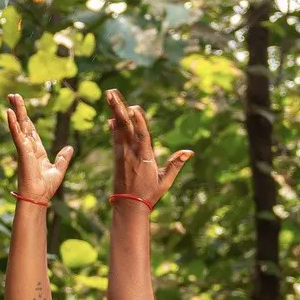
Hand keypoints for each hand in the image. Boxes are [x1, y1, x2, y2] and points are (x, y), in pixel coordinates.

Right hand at [5, 93, 71, 203]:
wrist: (39, 198)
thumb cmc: (46, 187)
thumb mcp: (58, 169)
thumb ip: (63, 158)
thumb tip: (70, 148)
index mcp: (36, 150)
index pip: (31, 130)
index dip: (26, 118)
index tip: (21, 109)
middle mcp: (28, 147)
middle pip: (24, 123)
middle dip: (19, 109)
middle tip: (13, 95)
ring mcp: (24, 148)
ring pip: (19, 125)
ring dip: (15, 110)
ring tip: (11, 97)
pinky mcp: (22, 151)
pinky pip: (17, 135)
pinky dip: (13, 123)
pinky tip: (9, 113)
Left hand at [106, 91, 191, 210]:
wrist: (129, 207)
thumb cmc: (149, 194)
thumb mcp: (165, 181)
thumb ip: (176, 164)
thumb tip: (189, 152)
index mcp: (145, 157)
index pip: (142, 135)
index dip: (138, 121)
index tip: (133, 107)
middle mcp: (132, 153)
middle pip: (125, 127)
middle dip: (118, 109)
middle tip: (111, 93)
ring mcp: (123, 155)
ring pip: (118, 129)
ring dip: (114, 112)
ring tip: (109, 96)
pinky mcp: (117, 159)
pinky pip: (115, 140)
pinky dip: (113, 129)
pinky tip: (110, 118)